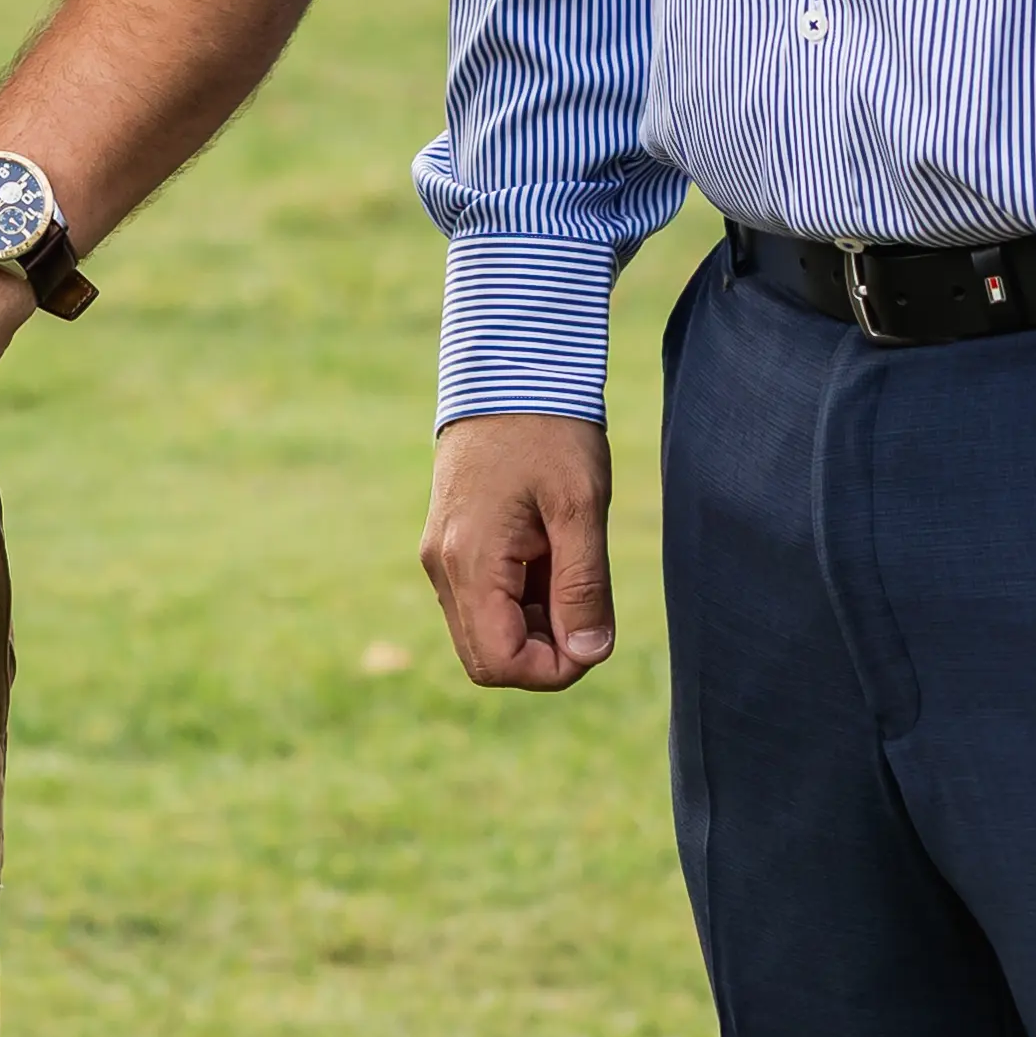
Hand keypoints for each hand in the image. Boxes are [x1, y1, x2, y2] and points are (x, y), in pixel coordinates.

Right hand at [424, 411, 620, 689]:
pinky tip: (550, 558)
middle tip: (587, 609)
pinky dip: (521, 602)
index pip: (499, 662)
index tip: (594, 633)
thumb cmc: (549, 430)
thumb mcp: (581, 506)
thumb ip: (584, 586)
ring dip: (534, 627)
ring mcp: (442, 555)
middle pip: (486, 658)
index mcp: (470, 559)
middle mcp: (443, 565)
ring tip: (570, 569)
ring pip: (484, 632)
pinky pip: (482, 600)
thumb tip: (589, 654)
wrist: (508, 367)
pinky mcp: (450, 543)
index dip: (553, 669)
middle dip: (543, 653)